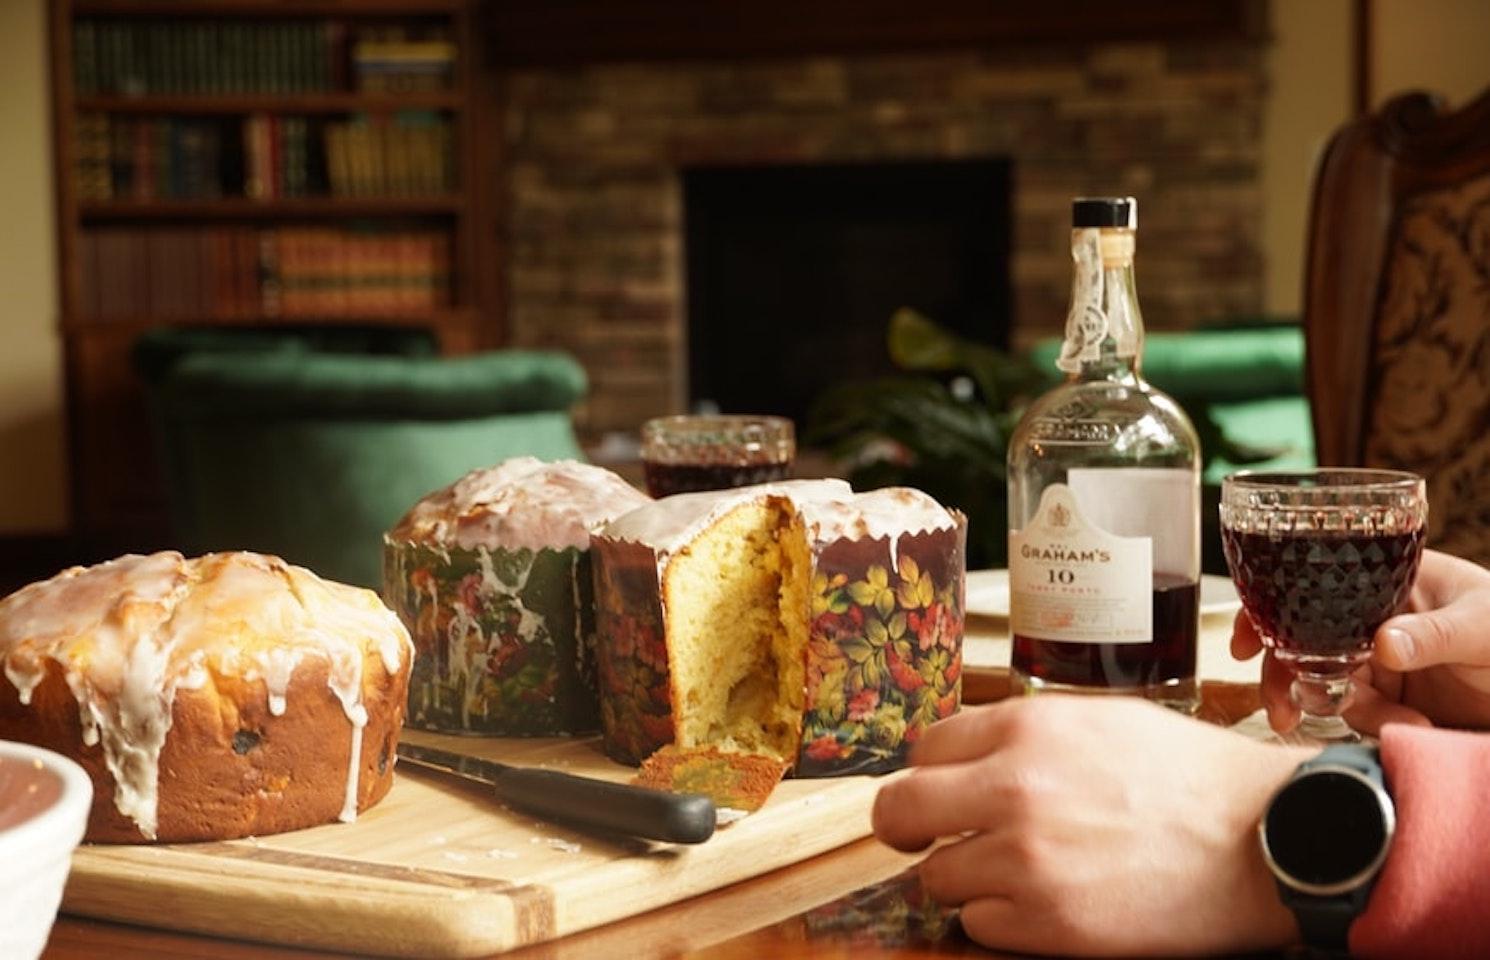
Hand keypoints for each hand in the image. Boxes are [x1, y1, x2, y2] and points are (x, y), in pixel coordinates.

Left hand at [872, 696, 1312, 956]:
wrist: (1263, 840)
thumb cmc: (1189, 776)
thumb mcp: (1100, 721)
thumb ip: (1023, 734)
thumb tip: (962, 755)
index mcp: (1027, 729)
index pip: (925, 747)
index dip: (933, 769)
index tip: (943, 786)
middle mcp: (1014, 790)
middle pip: (899, 809)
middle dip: (905, 823)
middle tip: (920, 833)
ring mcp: (1026, 862)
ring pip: (935, 875)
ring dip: (964, 874)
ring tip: (1015, 868)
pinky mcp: (1048, 926)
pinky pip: (976, 924)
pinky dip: (999, 917)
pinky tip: (1042, 900)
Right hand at [1232, 549, 1489, 734]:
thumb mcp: (1487, 626)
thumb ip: (1436, 633)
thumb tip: (1382, 644)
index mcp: (1391, 577)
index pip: (1314, 581)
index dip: (1271, 606)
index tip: (1248, 639)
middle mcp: (1375, 615)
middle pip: (1305, 638)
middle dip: (1286, 674)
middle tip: (1282, 707)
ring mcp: (1381, 659)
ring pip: (1328, 681)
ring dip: (1347, 708)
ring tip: (1397, 724)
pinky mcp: (1394, 699)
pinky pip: (1359, 712)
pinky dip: (1376, 726)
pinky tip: (1412, 728)